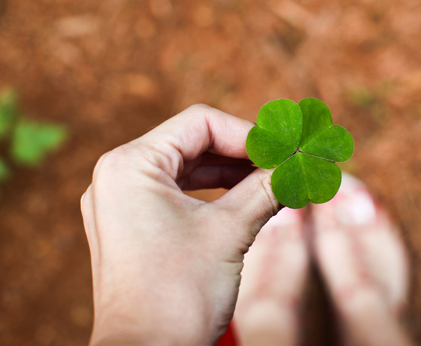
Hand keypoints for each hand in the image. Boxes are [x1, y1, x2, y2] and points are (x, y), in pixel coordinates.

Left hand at [81, 104, 278, 345]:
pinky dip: (213, 194)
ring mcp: (120, 203)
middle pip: (193, 143)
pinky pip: (176, 194)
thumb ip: (269, 186)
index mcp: (129, 165)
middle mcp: (117, 177)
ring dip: (232, 173)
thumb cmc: (179, 296)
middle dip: (245, 153)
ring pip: (187, 169)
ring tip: (274, 181)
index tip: (287, 151)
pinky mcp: (130, 226)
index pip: (200, 123)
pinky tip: (247, 199)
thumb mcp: (231, 231)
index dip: (250, 134)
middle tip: (286, 163)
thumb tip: (303, 163)